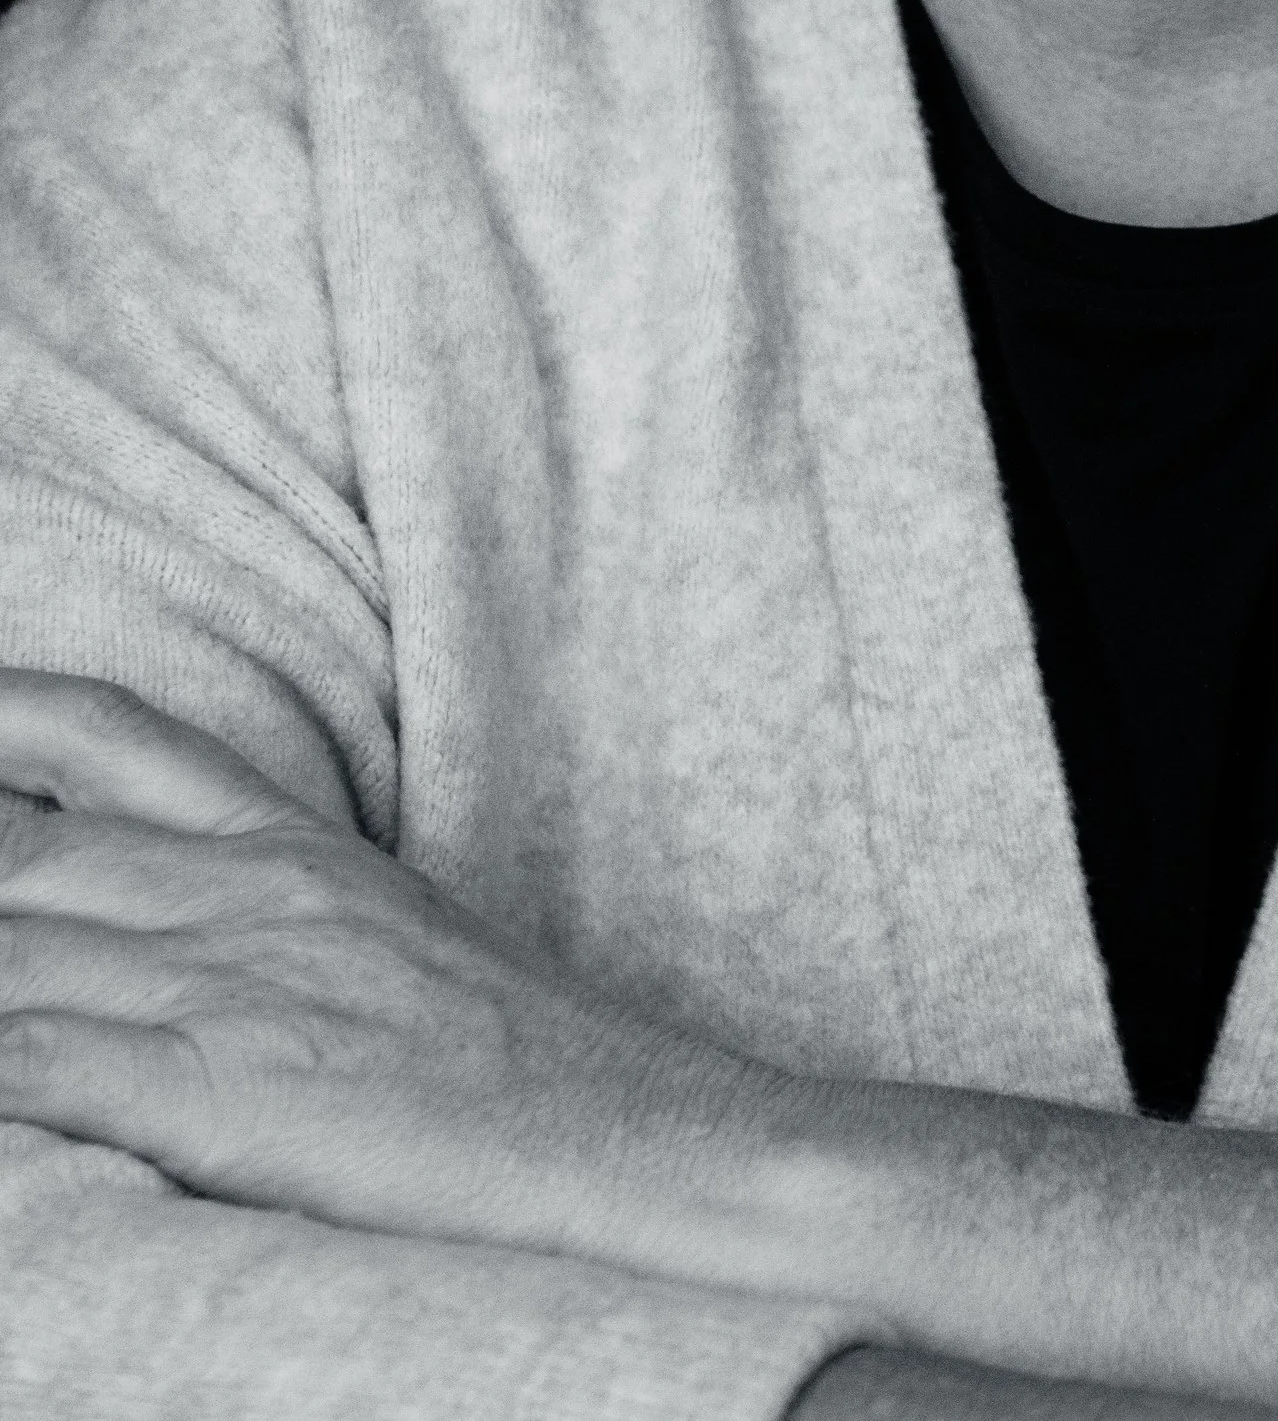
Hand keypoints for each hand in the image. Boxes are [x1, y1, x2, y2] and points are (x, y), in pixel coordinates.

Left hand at [0, 667, 881, 1322]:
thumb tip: (163, 935)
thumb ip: (268, 915)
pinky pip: (37, 1064)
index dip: (7, 713)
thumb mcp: (387, 939)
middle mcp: (247, 891)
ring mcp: (232, 984)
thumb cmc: (525, 1066)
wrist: (642, 1136)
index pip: (110, 736)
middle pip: (22, 848)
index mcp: (290, 847)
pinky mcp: (220, 1089)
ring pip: (13, 949)